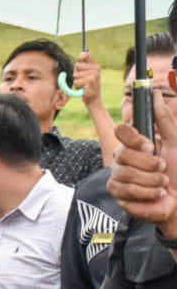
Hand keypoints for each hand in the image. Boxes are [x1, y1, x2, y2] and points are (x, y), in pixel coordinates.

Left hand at [73, 51, 102, 103]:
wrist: (93, 100)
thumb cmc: (86, 87)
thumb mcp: (85, 75)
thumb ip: (82, 66)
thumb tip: (80, 55)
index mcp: (95, 66)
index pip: (87, 54)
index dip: (80, 57)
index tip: (78, 63)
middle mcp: (96, 69)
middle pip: (78, 65)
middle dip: (76, 73)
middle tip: (82, 80)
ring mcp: (94, 75)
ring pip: (75, 75)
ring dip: (76, 81)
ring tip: (83, 85)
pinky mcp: (90, 82)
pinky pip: (76, 82)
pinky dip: (77, 87)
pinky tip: (83, 89)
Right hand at [107, 94, 176, 230]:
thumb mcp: (175, 142)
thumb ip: (164, 120)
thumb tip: (154, 94)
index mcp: (134, 144)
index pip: (121, 131)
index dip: (133, 138)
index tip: (150, 145)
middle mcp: (122, 158)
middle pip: (123, 154)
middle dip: (149, 164)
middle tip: (163, 168)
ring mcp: (117, 175)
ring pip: (126, 173)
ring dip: (152, 180)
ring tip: (162, 183)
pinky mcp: (117, 192)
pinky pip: (126, 189)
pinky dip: (147, 192)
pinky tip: (155, 193)